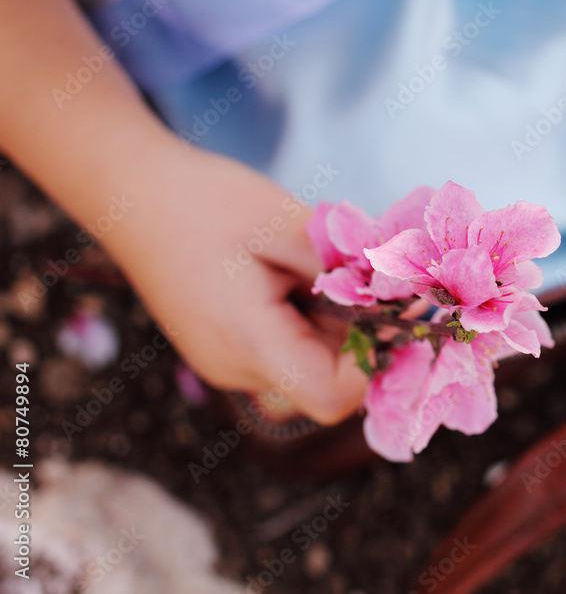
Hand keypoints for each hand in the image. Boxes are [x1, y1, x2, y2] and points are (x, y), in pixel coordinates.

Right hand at [108, 147, 366, 423]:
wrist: (132, 194)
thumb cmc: (205, 201)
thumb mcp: (286, 224)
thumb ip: (344, 267)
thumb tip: (406, 295)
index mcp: (249, 343)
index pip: (333, 399)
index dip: (370, 362)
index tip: (381, 309)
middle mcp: (239, 370)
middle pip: (328, 380)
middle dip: (355, 330)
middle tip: (351, 270)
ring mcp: (230, 365)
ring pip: (310, 364)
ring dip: (331, 321)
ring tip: (306, 263)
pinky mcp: (227, 351)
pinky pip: (287, 350)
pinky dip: (306, 318)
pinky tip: (288, 273)